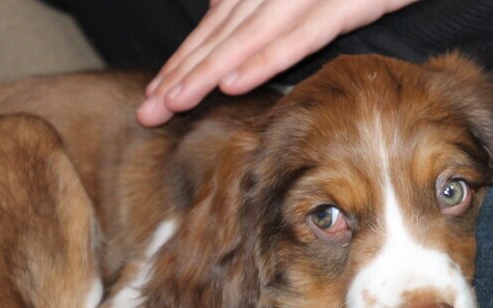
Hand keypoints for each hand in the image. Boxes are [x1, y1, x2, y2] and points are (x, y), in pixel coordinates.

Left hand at [137, 0, 420, 126]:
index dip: (184, 61)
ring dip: (210, 71)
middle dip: (182, 73)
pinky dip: (265, 57)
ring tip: (177, 102)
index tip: (156, 95)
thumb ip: (264, 5)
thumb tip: (219, 9)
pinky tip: (234, 82)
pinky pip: (299, 35)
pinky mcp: (345, 2)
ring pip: (249, 35)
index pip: (216, 27)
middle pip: (222, 34)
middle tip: (148, 111)